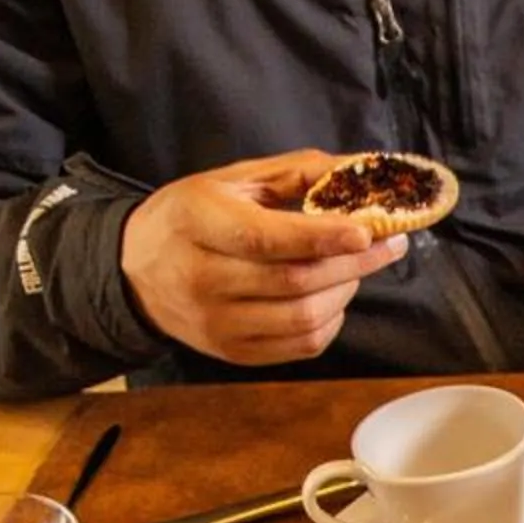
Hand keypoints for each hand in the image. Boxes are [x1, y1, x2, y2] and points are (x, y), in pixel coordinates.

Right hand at [120, 150, 406, 365]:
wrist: (136, 272)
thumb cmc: (194, 216)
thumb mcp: (234, 181)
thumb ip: (299, 172)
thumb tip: (363, 170)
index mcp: (196, 222)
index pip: (265, 239)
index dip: (322, 237)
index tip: (366, 231)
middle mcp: (201, 278)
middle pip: (295, 281)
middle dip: (353, 263)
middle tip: (388, 244)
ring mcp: (216, 324)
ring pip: (303, 318)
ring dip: (345, 292)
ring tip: (354, 267)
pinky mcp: (233, 352)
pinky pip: (301, 346)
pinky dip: (331, 321)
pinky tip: (331, 297)